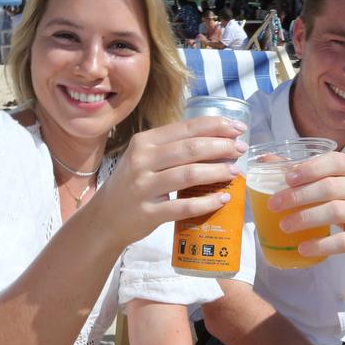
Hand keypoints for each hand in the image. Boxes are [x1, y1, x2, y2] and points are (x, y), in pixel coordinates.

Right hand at [90, 116, 246, 245]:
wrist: (104, 218)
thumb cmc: (133, 184)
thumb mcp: (145, 158)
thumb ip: (172, 147)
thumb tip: (217, 139)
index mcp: (144, 142)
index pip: (186, 127)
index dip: (215, 126)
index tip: (238, 128)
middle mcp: (142, 161)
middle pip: (190, 149)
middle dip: (221, 147)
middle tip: (240, 149)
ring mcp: (143, 188)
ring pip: (189, 175)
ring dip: (217, 172)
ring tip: (235, 172)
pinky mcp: (148, 213)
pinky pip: (183, 206)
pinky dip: (206, 202)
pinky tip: (223, 199)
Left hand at [266, 152, 344, 258]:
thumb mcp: (332, 181)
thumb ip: (302, 171)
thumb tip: (265, 160)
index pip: (335, 161)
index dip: (310, 169)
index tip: (287, 178)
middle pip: (330, 187)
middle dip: (298, 196)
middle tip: (274, 205)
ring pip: (335, 211)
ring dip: (306, 218)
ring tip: (284, 226)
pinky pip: (344, 241)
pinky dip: (321, 245)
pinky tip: (304, 247)